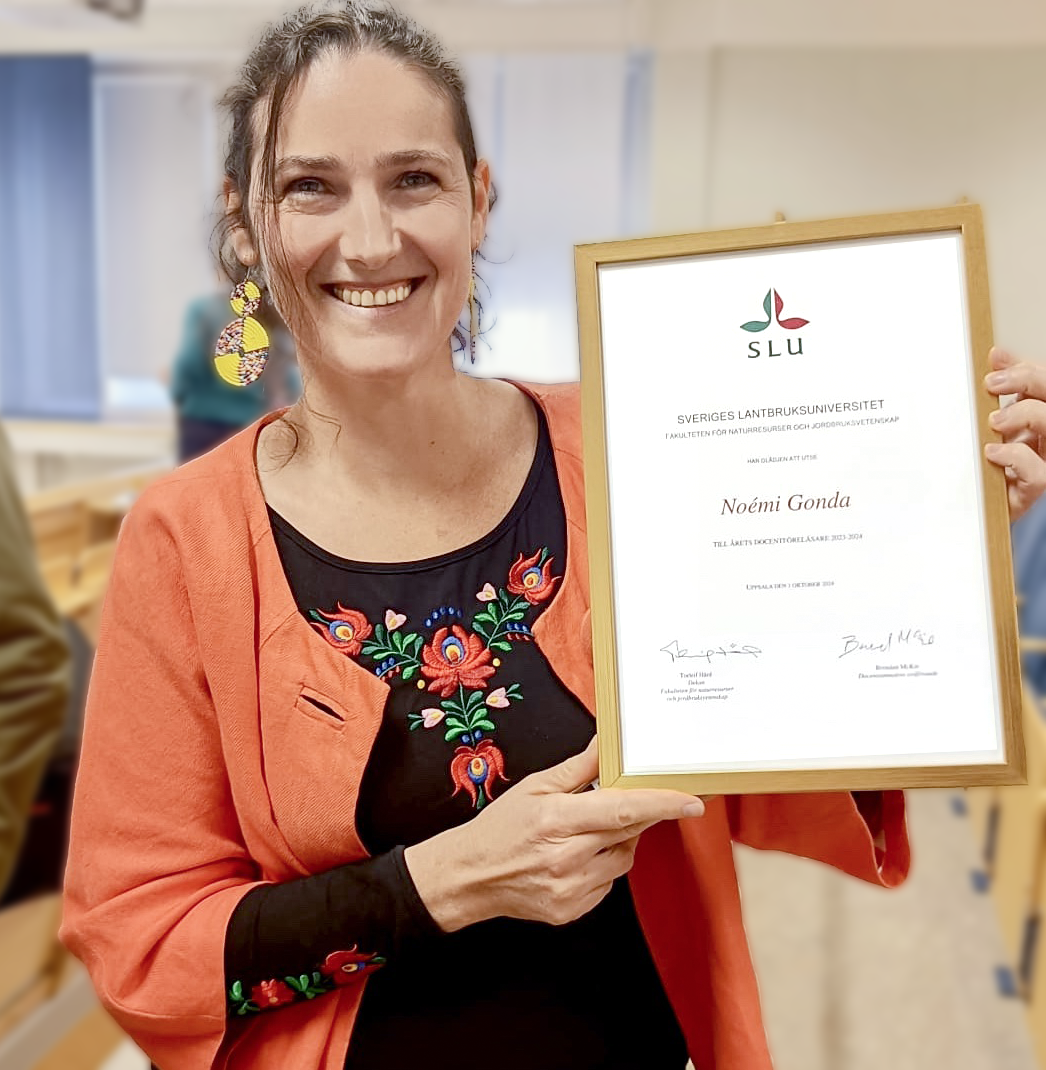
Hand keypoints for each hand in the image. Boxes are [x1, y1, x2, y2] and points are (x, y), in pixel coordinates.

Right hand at [404, 737, 702, 930]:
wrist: (469, 877)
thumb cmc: (501, 827)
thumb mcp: (535, 787)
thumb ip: (578, 768)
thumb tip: (608, 743)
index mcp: (556, 819)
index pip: (622, 810)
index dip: (661, 804)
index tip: (691, 801)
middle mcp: (566, 857)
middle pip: (627, 832)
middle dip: (640, 815)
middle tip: (637, 800)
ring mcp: (570, 889)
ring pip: (622, 859)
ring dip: (618, 840)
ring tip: (587, 831)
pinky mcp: (572, 910)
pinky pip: (608, 883)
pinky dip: (603, 865)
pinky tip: (579, 856)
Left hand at [984, 346, 1045, 520]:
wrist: (978, 508)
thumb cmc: (993, 462)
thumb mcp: (998, 423)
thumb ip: (1003, 392)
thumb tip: (996, 355)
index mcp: (1043, 419)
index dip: (1027, 368)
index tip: (994, 361)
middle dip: (1029, 381)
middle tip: (991, 384)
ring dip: (1026, 414)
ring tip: (994, 419)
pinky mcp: (1035, 491)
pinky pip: (1039, 474)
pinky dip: (1016, 457)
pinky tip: (992, 452)